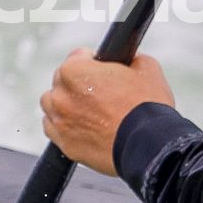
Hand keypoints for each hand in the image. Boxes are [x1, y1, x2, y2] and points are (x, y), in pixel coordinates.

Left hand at [41, 49, 176, 175]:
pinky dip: (64, 125)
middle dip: (79, 83)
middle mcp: (61, 95)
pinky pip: (53, 129)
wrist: (149, 146)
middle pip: (62, 81)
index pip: (77, 57)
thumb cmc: (147, 108)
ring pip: (52, 104)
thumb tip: (127, 60)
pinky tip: (83, 126)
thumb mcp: (146, 67)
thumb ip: (128, 58)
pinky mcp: (65, 144)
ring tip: (89, 109)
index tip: (103, 70)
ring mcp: (60, 122)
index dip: (94, 62)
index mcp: (75, 71)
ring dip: (66, 103)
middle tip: (101, 92)